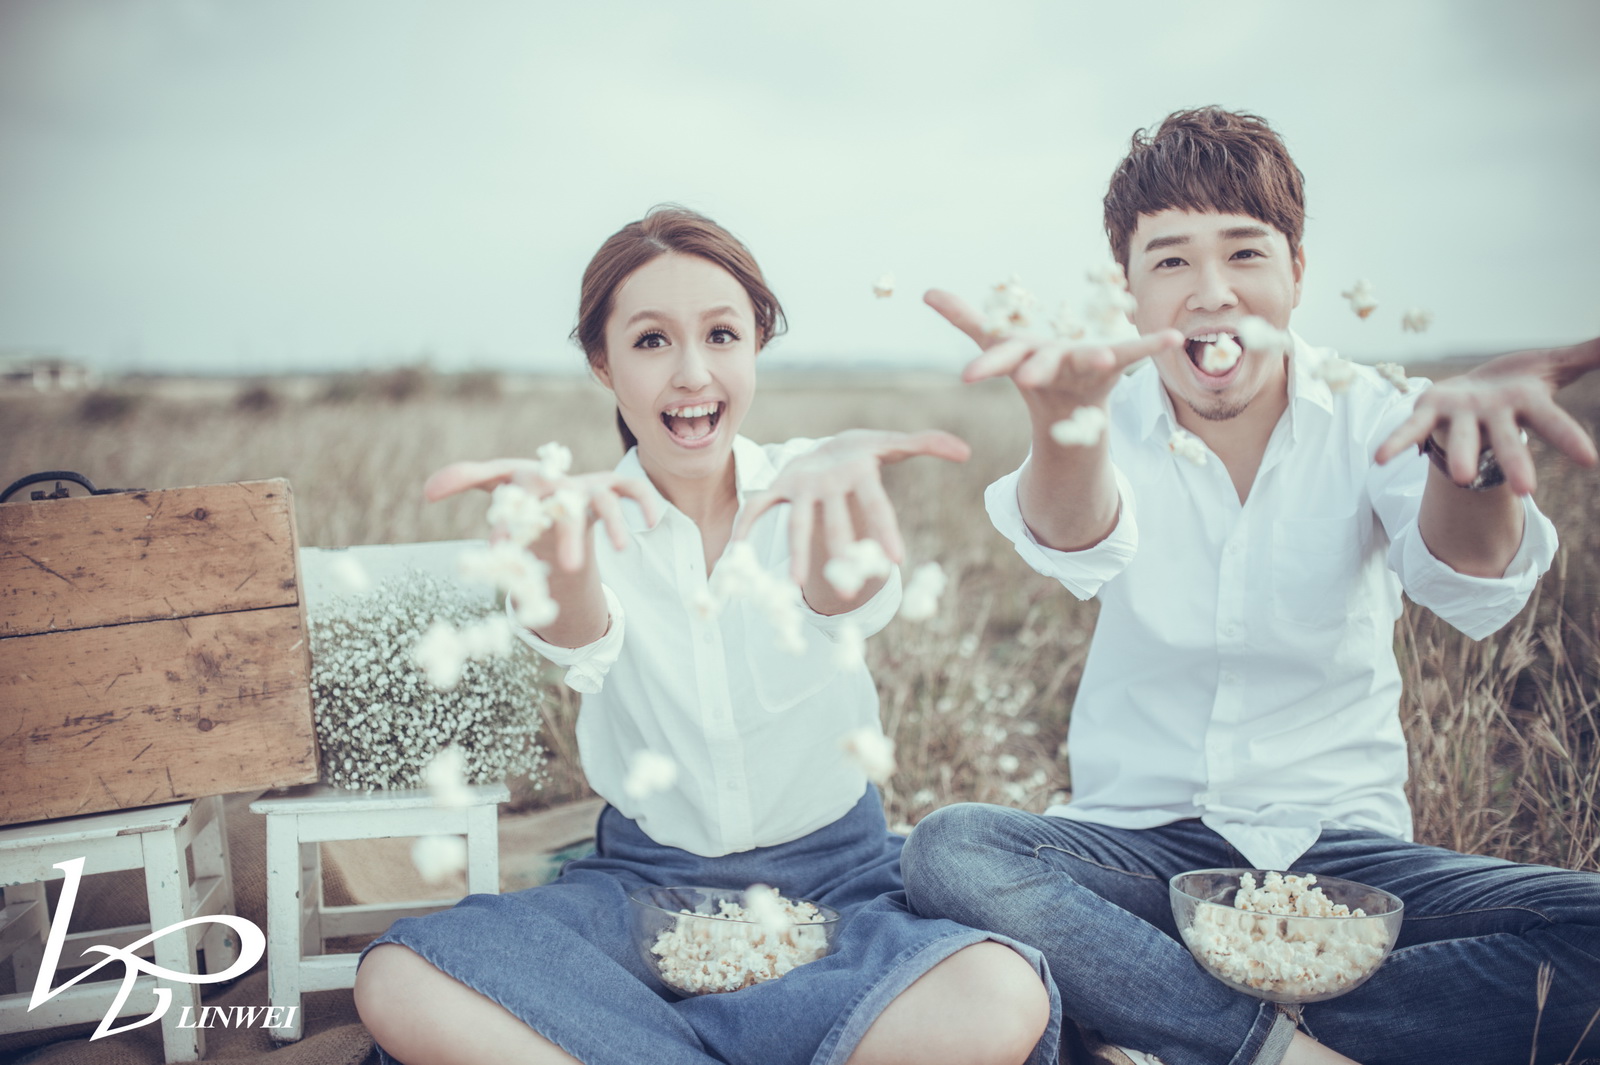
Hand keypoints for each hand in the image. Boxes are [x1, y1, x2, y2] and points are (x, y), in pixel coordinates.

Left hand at [424, 459, 661, 569]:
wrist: (560, 496)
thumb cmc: (523, 499)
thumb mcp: (496, 495)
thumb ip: (463, 482)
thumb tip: (424, 490)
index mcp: (524, 480)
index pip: (508, 486)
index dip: (496, 507)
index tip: (485, 538)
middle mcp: (557, 479)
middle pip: (561, 498)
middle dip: (566, 532)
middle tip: (566, 569)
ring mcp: (587, 484)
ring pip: (602, 499)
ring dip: (613, 524)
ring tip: (619, 553)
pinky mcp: (611, 489)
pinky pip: (633, 491)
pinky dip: (645, 502)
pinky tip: (651, 524)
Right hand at [730, 429, 970, 583]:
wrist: (826, 443)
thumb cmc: (866, 453)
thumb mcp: (894, 445)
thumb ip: (928, 445)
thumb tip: (967, 450)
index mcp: (859, 469)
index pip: (876, 503)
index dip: (885, 530)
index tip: (896, 561)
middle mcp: (828, 478)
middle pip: (835, 520)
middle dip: (842, 554)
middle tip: (851, 591)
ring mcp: (800, 484)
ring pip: (798, 523)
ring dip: (796, 553)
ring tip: (794, 585)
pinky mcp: (778, 489)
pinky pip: (757, 509)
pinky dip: (746, 529)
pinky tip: (738, 557)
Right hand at [924, 288, 1182, 412]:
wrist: (1071, 408)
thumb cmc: (1030, 366)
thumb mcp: (998, 341)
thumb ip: (965, 317)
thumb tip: (924, 290)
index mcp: (1024, 359)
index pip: (1001, 360)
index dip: (987, 366)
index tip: (970, 376)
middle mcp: (1054, 366)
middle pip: (1042, 366)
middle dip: (1036, 369)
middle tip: (1027, 376)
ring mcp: (1085, 366)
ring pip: (1089, 360)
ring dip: (1098, 358)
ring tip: (1107, 355)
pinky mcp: (1115, 365)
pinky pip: (1136, 353)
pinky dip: (1154, 345)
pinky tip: (1176, 337)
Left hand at [1374, 346, 1599, 493]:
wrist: (1471, 392)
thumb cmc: (1516, 383)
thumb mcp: (1552, 365)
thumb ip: (1589, 356)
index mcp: (1525, 404)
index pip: (1553, 422)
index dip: (1569, 439)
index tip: (1591, 460)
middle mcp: (1492, 417)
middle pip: (1506, 442)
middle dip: (1515, 463)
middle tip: (1526, 491)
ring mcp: (1460, 417)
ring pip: (1462, 439)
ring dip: (1461, 456)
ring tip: (1459, 478)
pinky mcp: (1430, 409)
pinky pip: (1411, 429)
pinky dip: (1396, 442)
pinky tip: (1379, 458)